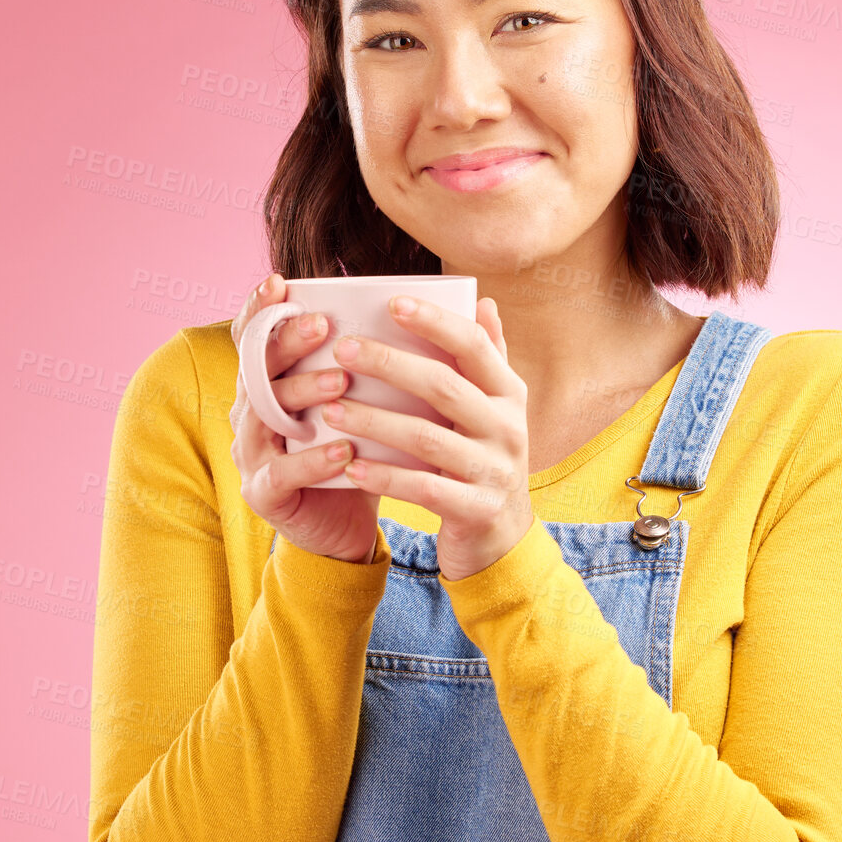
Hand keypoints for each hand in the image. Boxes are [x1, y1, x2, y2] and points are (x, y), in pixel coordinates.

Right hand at [228, 274, 379, 563]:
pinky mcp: (265, 493)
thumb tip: (477, 305)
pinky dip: (312, 459)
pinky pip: (282, 473)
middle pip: (256, 367)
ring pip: (264, 415)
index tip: (282, 282)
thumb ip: (406, 356)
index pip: (255, 337)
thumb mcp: (378, 402)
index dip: (261, 308)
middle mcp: (252, 411)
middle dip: (288, 343)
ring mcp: (253, 453)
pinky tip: (344, 450)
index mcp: (272, 382)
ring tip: (340, 382)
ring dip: (302, 394)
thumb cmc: (363, 453)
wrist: (347, 526)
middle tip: (325, 327)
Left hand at [321, 293, 532, 581]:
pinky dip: (385, 478)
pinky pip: (424, 489)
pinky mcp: (476, 510)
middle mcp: (508, 428)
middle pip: (445, 387)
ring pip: (427, 438)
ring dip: (375, 422)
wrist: (503, 539)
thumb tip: (484, 302)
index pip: (474, 346)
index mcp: (509, 395)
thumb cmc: (483, 460)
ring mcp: (495, 471)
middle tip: (342, 350)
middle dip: (390, 365)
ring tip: (332, 409)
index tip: (393, 303)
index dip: (436, 322)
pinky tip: (350, 467)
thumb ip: (489, 360)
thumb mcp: (495, 410)